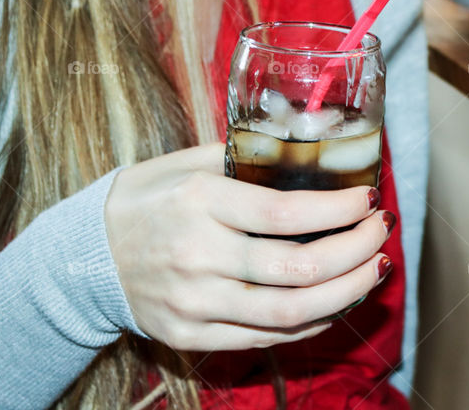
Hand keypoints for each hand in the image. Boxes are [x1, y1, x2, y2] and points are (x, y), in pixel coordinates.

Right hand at [105, 143, 393, 350]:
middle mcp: (197, 255)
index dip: (339, 211)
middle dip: (356, 252)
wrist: (87, 252)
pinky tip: (338, 299)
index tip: (369, 200)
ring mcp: (194, 302)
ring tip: (375, 269)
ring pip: (290, 312)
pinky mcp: (191, 335)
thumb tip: (326, 131)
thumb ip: (256, 152)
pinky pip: (267, 337)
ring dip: (348, 292)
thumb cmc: (154, 197)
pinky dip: (313, 320)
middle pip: (298, 269)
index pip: (286, 214)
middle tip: (382, 233)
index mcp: (201, 202)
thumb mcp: (194, 161)